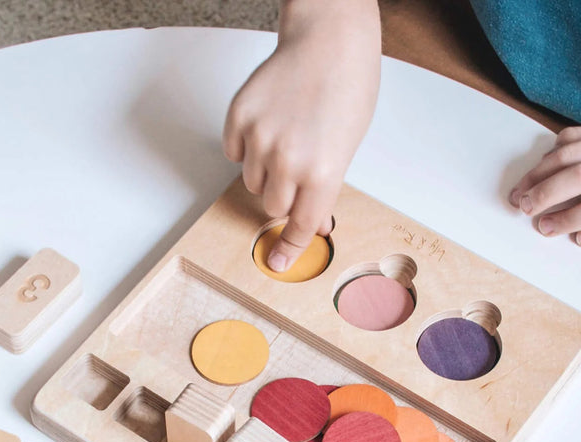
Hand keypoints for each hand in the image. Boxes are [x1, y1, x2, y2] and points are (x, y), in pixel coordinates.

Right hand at [223, 0, 379, 271]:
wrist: (328, 42)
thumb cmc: (346, 88)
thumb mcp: (346, 147)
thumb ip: (325, 189)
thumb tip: (314, 224)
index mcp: (322, 172)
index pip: (300, 225)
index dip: (289, 247)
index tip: (276, 261)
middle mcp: (288, 160)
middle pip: (272, 206)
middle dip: (283, 196)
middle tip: (297, 168)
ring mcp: (260, 139)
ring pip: (252, 181)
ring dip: (265, 170)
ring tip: (287, 137)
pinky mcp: (239, 119)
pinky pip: (234, 152)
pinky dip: (247, 146)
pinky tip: (270, 122)